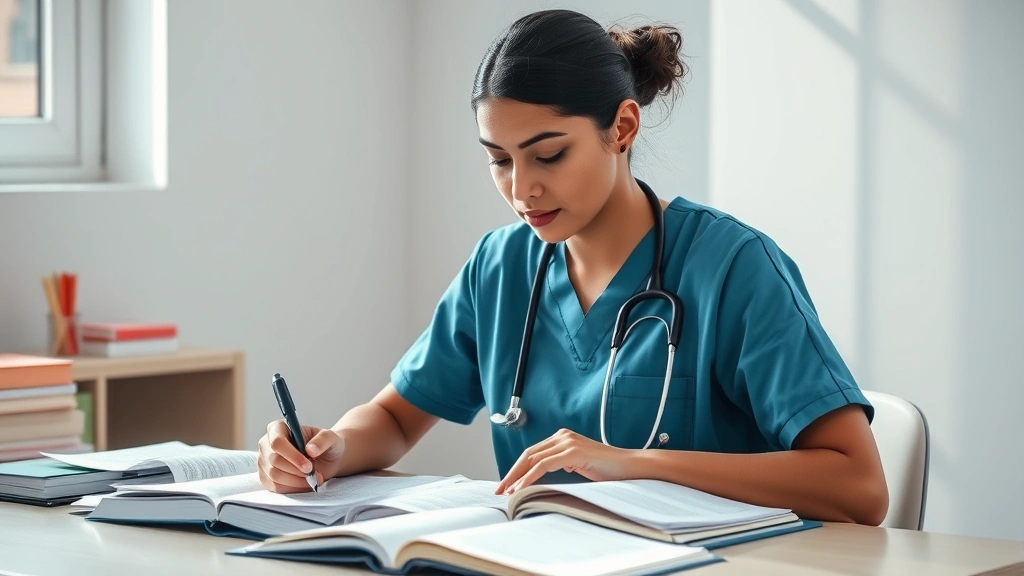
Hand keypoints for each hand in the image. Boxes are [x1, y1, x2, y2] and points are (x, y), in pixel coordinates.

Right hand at [257, 420, 345, 492]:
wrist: (326, 459)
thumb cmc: (326, 444)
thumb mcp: (330, 438)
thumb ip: (322, 440)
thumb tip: (310, 450)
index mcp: (278, 428)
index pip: (277, 442)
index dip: (292, 456)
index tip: (308, 466)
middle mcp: (267, 444)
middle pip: (274, 461)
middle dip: (296, 471)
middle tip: (314, 474)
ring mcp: (264, 461)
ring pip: (274, 475)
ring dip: (296, 481)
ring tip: (313, 478)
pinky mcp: (266, 477)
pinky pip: (276, 487)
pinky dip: (293, 488)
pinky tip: (305, 483)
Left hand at [495, 428, 633, 494]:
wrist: (631, 467)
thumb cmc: (608, 469)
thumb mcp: (579, 466)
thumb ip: (562, 465)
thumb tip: (543, 475)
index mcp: (563, 438)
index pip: (533, 453)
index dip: (517, 469)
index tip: (507, 485)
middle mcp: (563, 436)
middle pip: (528, 454)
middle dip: (511, 473)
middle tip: (499, 490)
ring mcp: (567, 442)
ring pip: (533, 459)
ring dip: (517, 477)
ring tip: (507, 492)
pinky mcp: (572, 451)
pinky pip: (544, 465)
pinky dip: (530, 477)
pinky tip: (522, 489)